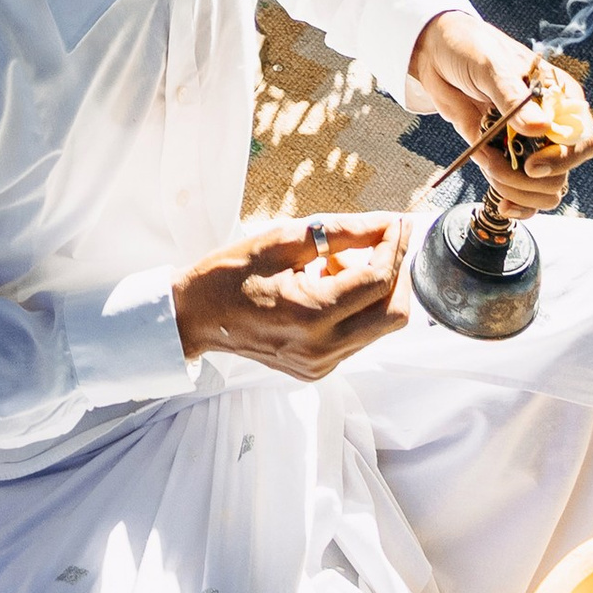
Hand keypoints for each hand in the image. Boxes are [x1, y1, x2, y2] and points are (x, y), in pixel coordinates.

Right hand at [172, 213, 409, 375]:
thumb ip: (341, 232)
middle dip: (395, 273)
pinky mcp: (319, 370)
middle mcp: (321, 348)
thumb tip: (386, 224)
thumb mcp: (283, 240)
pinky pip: (358, 339)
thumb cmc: (232, 273)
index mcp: (310, 313)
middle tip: (378, 243)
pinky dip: (355, 309)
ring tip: (335, 264)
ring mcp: (321, 365)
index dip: (394, 247)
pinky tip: (326, 287)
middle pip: (393, 314)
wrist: (197, 316)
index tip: (396, 223)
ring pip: (379, 327)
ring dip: (373, 291)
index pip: (377, 281)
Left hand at [408, 4, 592, 217]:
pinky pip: (523, 195)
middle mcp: (550, 126)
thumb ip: (513, 97)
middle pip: (563, 173)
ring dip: (517, 191)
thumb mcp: (493, 67)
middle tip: (496, 166)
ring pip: (545, 191)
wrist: (436, 55)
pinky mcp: (505, 158)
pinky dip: (514, 203)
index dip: (563, 158)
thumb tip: (540, 128)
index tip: (532, 165)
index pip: (583, 139)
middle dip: (530, 180)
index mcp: (560, 98)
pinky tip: (499, 202)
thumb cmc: (472, 49)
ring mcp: (528, 146)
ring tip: (490, 170)